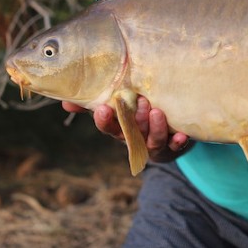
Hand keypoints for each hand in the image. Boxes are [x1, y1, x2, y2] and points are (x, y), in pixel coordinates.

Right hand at [61, 97, 192, 161]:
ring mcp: (153, 144)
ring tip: (157, 112)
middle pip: (131, 134)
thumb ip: (93, 101)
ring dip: (155, 128)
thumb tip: (65, 102)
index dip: (105, 120)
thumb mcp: (116, 105)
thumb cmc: (136, 113)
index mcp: (119, 128)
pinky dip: (178, 142)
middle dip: (134, 120)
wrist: (167, 130)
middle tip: (140, 101)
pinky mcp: (172, 146)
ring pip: (152, 140)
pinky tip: (182, 135)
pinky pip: (174, 147)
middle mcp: (135, 138)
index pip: (108, 126)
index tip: (103, 109)